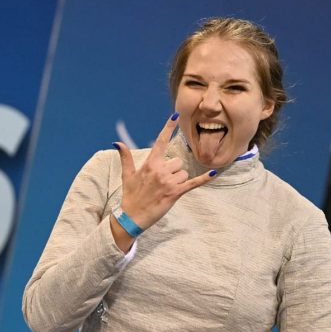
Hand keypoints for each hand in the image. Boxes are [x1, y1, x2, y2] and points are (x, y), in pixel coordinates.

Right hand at [111, 113, 215, 248]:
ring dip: (178, 180)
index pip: (161, 141)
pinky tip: (213, 173)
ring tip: (165, 190)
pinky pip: (193, 183)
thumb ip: (126, 158)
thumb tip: (117, 142)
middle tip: (162, 183)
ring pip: (183, 173)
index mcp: (150, 163)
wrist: (132, 217)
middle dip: (173, 170)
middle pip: (177, 161)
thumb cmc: (130, 195)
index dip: (168, 127)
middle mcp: (159, 170)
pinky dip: (203, 179)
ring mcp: (168, 182)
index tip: (176, 114)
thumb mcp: (127, 175)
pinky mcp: (175, 193)